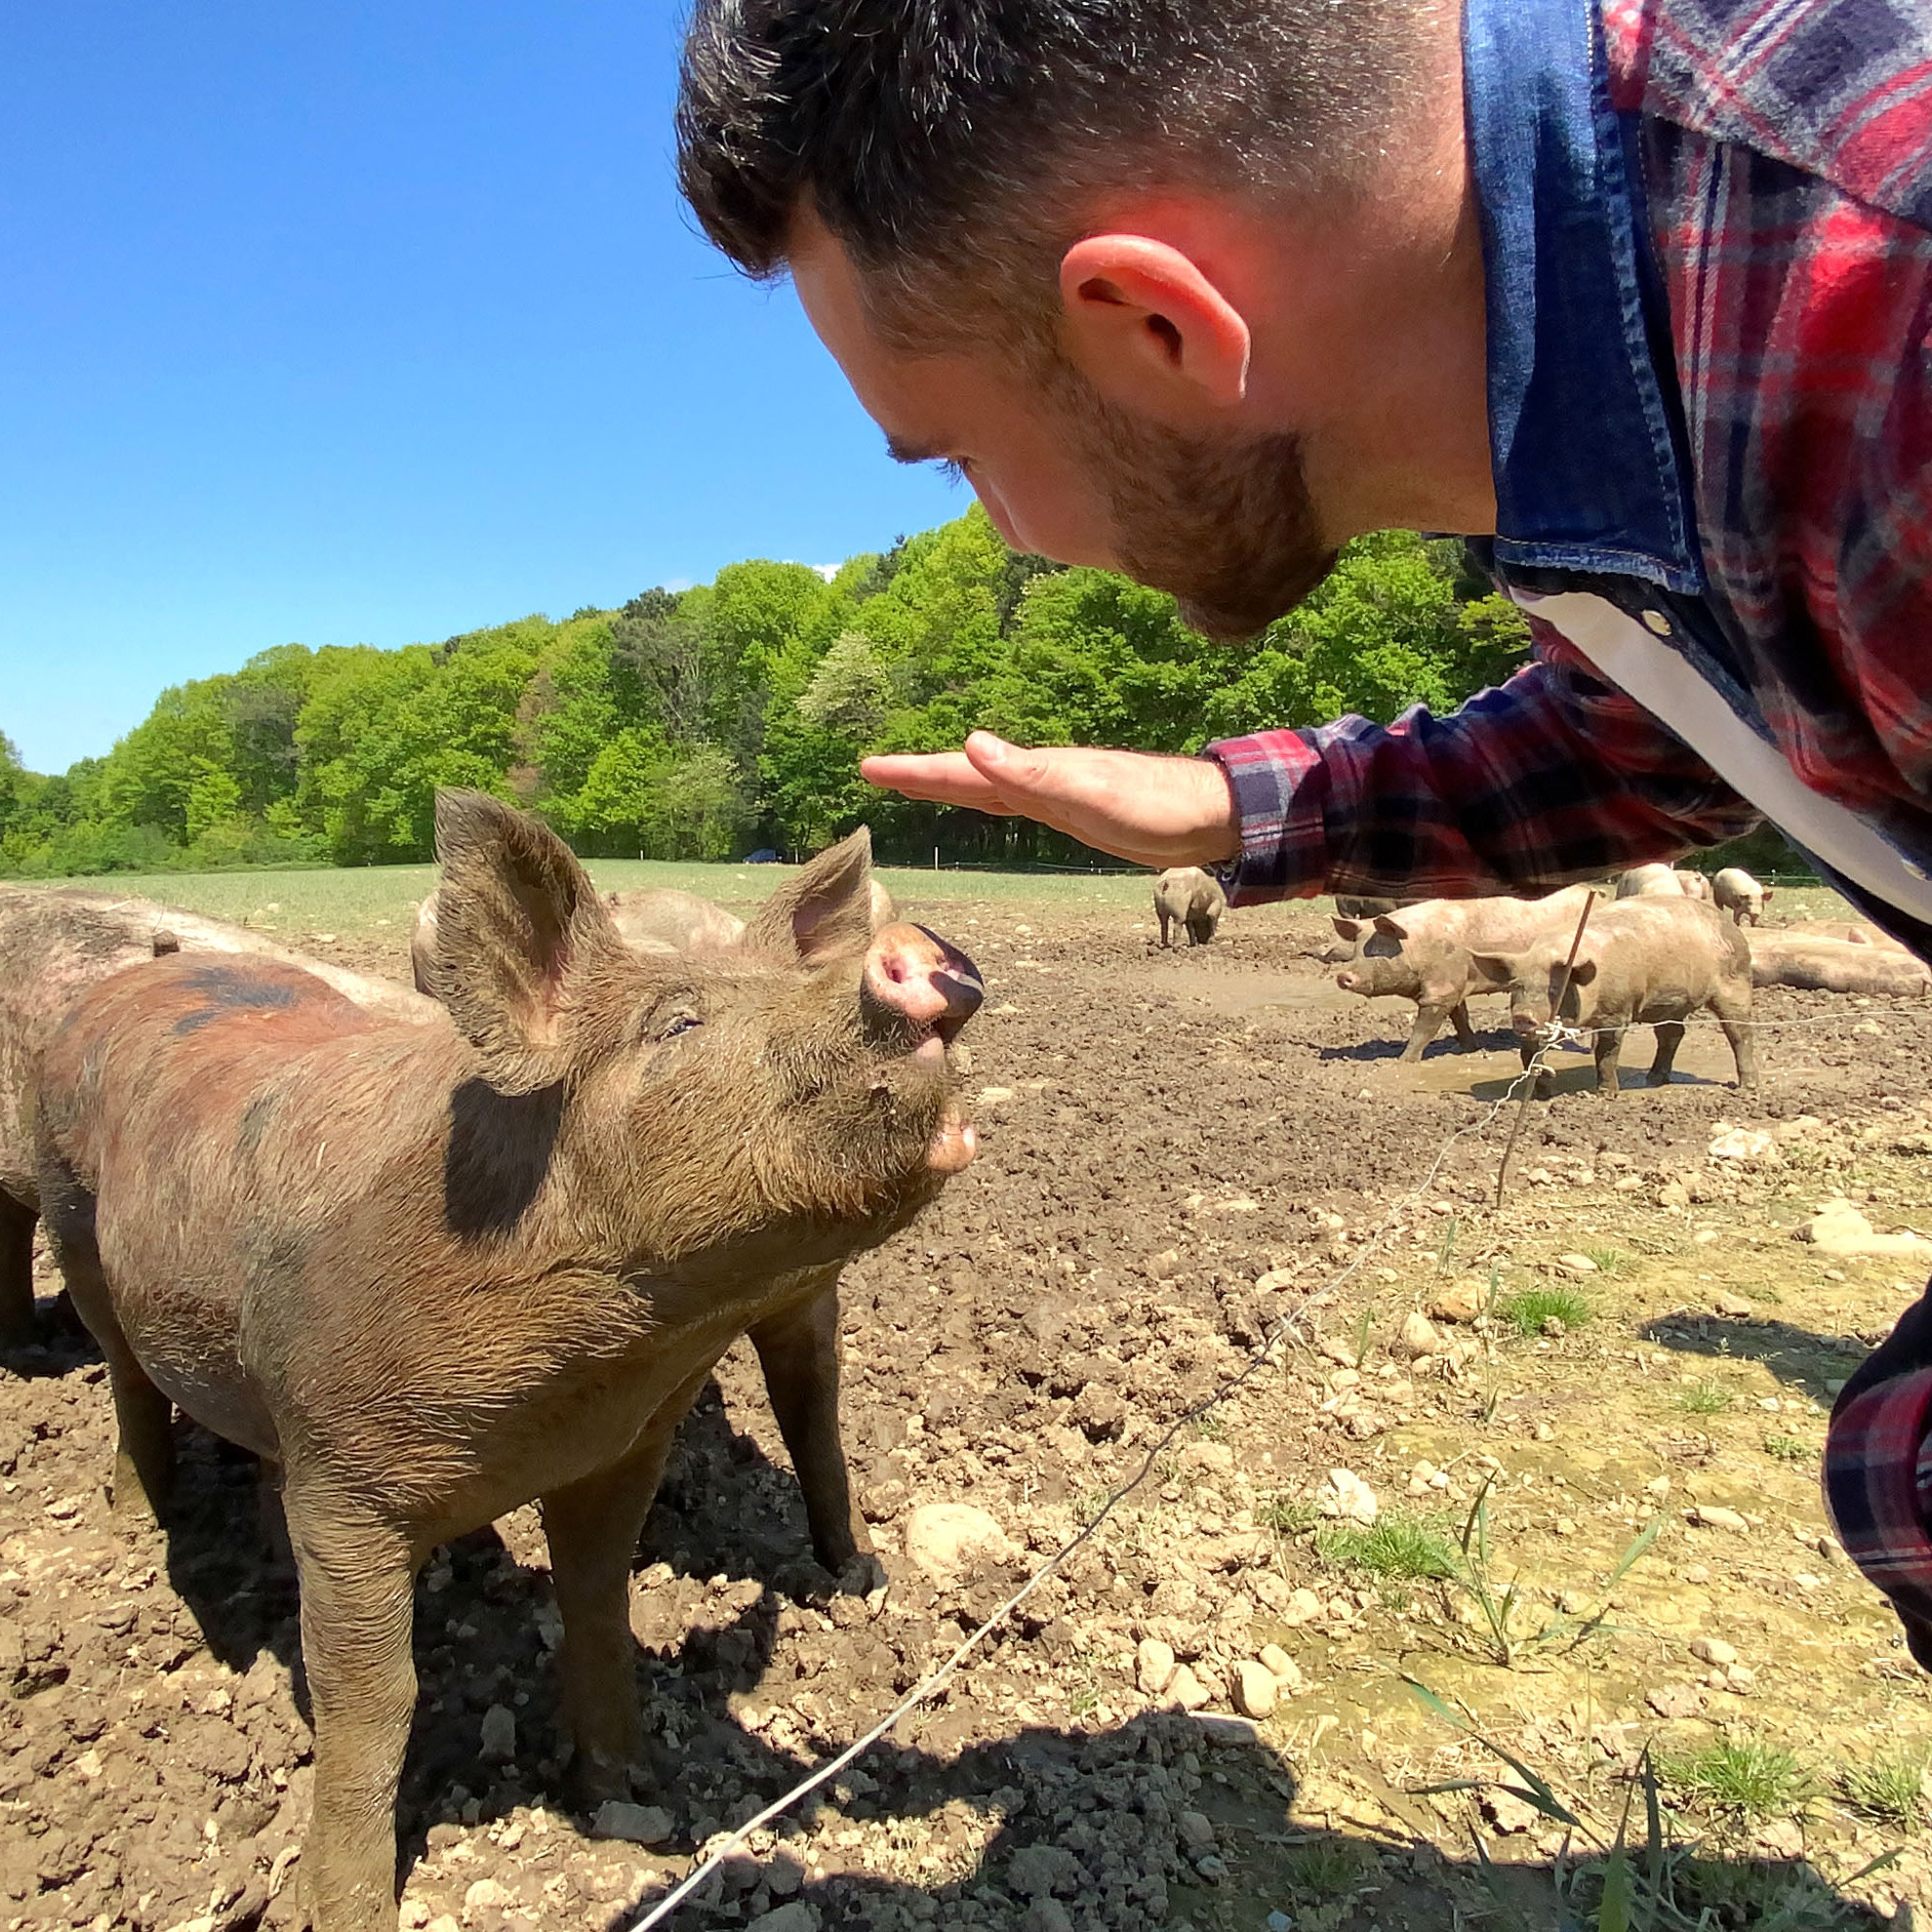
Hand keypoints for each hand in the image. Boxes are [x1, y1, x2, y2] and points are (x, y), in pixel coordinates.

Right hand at [860, 732, 1240, 869]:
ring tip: (913, 781)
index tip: (870, 767)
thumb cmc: (1158, 807)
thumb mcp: (1091, 795)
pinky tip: (988, 799)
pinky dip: (988, 799)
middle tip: (872, 769)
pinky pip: (1013, 803)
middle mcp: (1041, 777)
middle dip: (920, 773)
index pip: (963, 771)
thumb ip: (1033, 775)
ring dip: (949, 784)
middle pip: (968, 775)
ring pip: (987, 787)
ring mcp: (1057, 793)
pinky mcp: (1075, 811)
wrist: (1212, 813)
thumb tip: (972, 744)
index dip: (916, 771)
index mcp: (1037, 773)